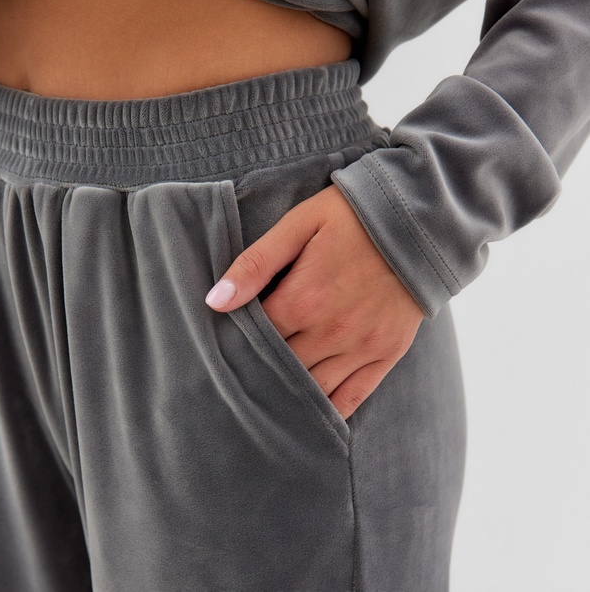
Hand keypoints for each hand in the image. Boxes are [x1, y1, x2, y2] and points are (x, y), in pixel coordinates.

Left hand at [205, 184, 424, 419]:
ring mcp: (361, 347)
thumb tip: (215, 301)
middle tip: (241, 370)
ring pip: (312, 389)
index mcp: (302, 300)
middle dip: (258, 367)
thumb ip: (255, 264)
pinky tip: (309, 414)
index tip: (226, 341)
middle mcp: (330, 332)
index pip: (254, 338)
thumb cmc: (349, 217)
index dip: (236, 340)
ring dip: (287, 392)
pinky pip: (352, 397)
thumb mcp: (297, 226)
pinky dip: (329, 410)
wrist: (417, 219)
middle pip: (279, 366)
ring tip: (268, 394)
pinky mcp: (387, 354)